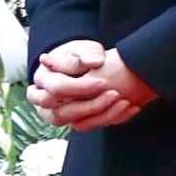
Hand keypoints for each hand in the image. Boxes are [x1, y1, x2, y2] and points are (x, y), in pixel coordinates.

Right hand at [34, 41, 149, 130]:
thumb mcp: (82, 49)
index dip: (81, 87)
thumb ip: (86, 54)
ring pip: (76, 123)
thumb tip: (94, 62)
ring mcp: (57, 114)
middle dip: (91, 105)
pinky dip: (111, 118)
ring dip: (102, 115)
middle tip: (116, 94)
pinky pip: (89, 126)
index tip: (104, 82)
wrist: (84, 65)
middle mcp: (44, 101)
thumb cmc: (79, 55)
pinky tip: (131, 107)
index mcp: (44, 79)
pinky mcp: (73, 121)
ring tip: (125, 102)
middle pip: (62, 112)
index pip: (58, 88)